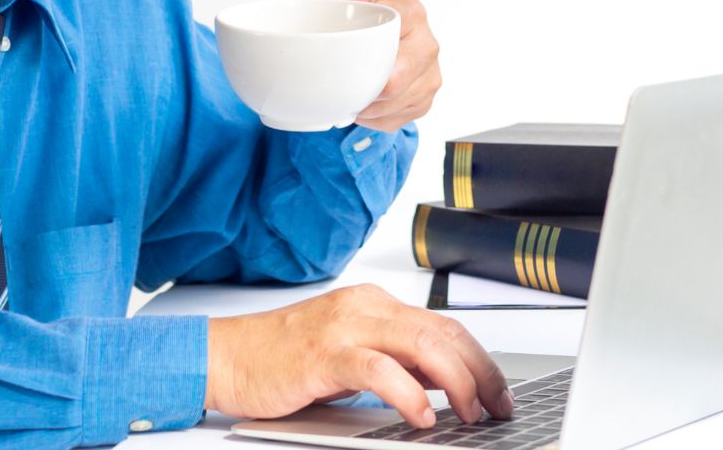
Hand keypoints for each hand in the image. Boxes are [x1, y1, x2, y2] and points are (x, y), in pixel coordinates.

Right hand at [204, 284, 515, 427]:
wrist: (224, 357)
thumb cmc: (280, 360)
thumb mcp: (349, 357)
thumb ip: (394, 362)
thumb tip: (442, 384)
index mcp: (375, 305)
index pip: (444, 326)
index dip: (479, 359)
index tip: (498, 390)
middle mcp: (366, 308)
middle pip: (444, 333)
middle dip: (480, 373)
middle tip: (496, 407)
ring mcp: (346, 327)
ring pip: (423, 345)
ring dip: (456, 383)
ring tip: (469, 414)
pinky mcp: (325, 353)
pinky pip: (380, 370)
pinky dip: (409, 395)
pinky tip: (423, 417)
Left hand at [321, 0, 440, 132]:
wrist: (375, 40)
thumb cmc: (359, 18)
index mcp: (412, 13)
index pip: (397, 32)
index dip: (370, 49)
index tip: (347, 53)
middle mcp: (428, 45)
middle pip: (396, 80)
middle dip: (364, 86)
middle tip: (340, 83)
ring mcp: (430, 77)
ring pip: (393, 105)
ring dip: (365, 105)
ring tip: (348, 92)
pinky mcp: (425, 101)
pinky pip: (394, 119)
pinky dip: (371, 118)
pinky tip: (362, 104)